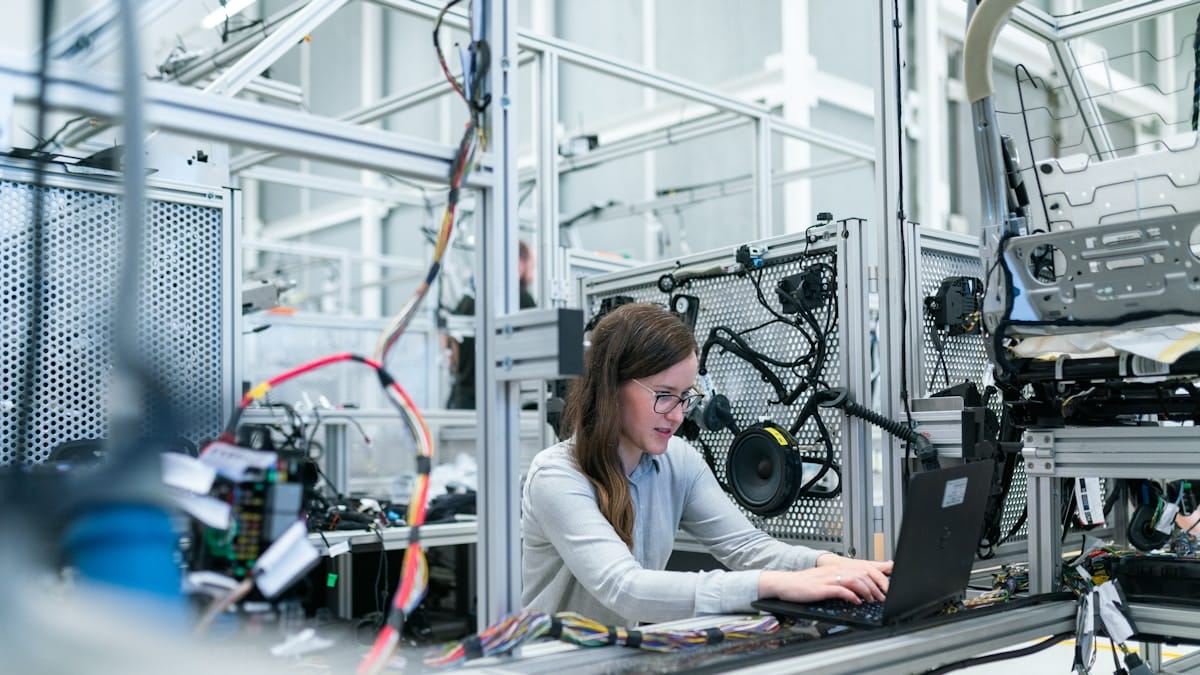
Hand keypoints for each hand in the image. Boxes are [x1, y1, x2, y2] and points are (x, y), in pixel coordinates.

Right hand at [758, 556, 891, 604]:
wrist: (785, 583)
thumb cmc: (804, 584)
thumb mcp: (824, 579)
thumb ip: (840, 582)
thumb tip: (856, 589)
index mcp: (835, 567)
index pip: (861, 568)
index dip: (876, 578)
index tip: (884, 588)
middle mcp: (833, 570)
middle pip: (861, 574)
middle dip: (875, 586)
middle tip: (881, 597)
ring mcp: (828, 578)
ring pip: (854, 580)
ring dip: (866, 591)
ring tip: (871, 600)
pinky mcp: (822, 588)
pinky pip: (841, 590)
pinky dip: (852, 596)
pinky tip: (856, 601)